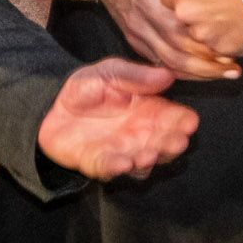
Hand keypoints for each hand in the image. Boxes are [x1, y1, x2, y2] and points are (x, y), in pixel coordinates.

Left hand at [38, 57, 197, 178]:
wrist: (51, 105)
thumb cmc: (88, 87)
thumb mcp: (110, 72)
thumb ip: (136, 76)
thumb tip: (168, 75)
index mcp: (149, 110)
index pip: (173, 118)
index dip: (183, 121)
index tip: (191, 122)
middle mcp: (141, 135)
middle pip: (163, 144)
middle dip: (171, 145)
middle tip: (177, 142)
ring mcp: (122, 152)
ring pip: (142, 162)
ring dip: (148, 160)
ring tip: (149, 154)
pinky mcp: (99, 164)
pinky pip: (110, 170)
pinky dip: (117, 169)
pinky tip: (123, 163)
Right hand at [92, 0, 239, 78]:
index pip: (184, 28)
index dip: (209, 41)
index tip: (233, 43)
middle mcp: (144, 18)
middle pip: (178, 51)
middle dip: (209, 63)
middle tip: (235, 66)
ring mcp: (137, 33)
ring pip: (169, 62)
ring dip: (199, 72)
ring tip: (225, 73)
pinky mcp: (134, 42)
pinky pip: (159, 63)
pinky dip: (183, 72)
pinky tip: (203, 74)